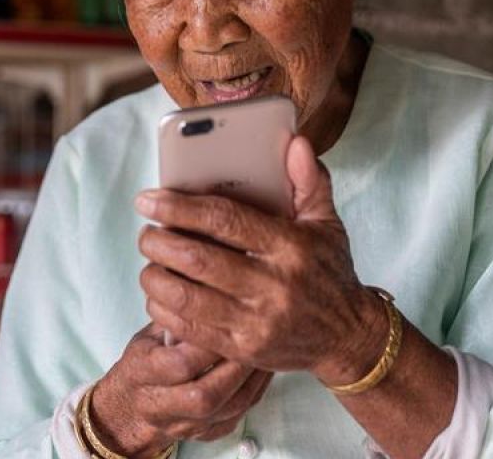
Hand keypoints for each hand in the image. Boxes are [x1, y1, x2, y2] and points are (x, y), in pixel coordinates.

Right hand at [91, 323, 273, 456]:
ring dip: (252, 377)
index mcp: (141, 374)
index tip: (228, 320)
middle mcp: (160, 406)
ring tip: (267, 349)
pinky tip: (264, 368)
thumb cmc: (143, 364)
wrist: (130, 411)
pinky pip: (238, 416)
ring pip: (227, 409)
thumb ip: (172, 317)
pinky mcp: (205, 434)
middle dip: (235, 365)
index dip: (207, 343)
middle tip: (257, 336)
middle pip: (206, 394)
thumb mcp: (147, 335)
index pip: (179, 364)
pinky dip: (256, 390)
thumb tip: (202, 285)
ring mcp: (184, 425)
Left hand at [135, 135, 386, 385]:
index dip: (180, 207)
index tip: (149, 199)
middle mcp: (274, 286)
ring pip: (187, 297)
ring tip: (150, 261)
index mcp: (291, 246)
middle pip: (198, 259)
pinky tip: (160, 294)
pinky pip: (189, 330)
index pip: (225, 219)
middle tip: (146, 232)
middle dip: (159, 241)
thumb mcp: (326, 222)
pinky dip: (164, 310)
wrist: (347, 336)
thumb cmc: (329, 270)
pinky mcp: (244, 350)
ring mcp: (258, 322)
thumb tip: (294, 142)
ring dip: (155, 277)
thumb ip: (308, 180)